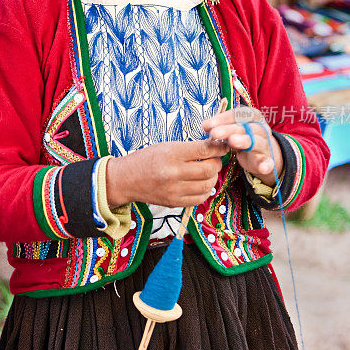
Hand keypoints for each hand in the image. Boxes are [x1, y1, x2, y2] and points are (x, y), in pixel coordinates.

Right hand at [106, 139, 228, 208]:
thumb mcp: (165, 146)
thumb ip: (189, 149)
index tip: (223, 146)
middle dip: (217, 163)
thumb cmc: (146, 159)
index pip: (204, 150)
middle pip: (209, 169)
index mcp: (170, 154)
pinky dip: (206, 191)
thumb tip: (214, 148)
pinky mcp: (174, 202)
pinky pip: (199, 199)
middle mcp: (173, 173)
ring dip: (213, 177)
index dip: (218, 148)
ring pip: (207, 185)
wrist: (125, 179)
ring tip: (208, 171)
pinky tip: (202, 184)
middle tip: (215, 159)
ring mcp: (174, 190)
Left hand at [201, 107, 282, 186]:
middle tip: (215, 133)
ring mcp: (266, 144)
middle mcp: (261, 129)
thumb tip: (205, 125)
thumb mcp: (232, 130)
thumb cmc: (243, 138)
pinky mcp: (267, 160)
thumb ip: (220, 126)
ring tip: (232, 141)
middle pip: (247, 127)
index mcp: (253, 117)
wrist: (262, 155)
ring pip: (257, 141)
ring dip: (245, 141)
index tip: (207, 125)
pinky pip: (269, 162)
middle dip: (230, 129)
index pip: (240, 113)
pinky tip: (262, 168)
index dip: (224, 118)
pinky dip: (266, 165)